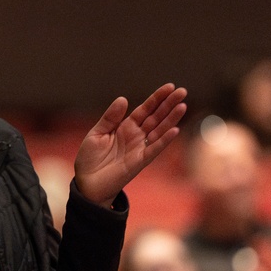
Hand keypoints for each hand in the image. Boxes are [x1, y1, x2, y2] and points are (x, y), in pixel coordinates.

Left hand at [74, 83, 186, 206]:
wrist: (87, 183)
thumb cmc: (90, 159)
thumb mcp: (97, 133)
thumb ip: (110, 118)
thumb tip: (123, 99)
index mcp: (125, 126)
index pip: (145, 109)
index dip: (157, 98)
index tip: (170, 87)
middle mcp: (136, 136)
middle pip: (156, 117)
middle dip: (169, 104)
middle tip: (182, 91)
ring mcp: (140, 148)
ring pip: (159, 130)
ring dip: (171, 119)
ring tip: (182, 105)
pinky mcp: (140, 161)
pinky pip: (155, 149)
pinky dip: (164, 140)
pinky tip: (175, 130)